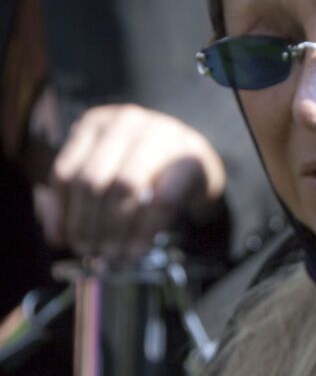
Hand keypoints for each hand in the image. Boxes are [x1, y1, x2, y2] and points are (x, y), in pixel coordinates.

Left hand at [33, 104, 227, 259]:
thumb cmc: (144, 172)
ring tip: (114, 253)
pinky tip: (139, 247)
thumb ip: (74, 201)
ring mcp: (162, 134)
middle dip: (89, 224)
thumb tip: (56, 234)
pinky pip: (162, 199)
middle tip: (91, 251)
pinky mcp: (191, 157)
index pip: (66, 173)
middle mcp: (127, 121)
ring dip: (116, 229)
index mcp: (97, 123)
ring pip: (125, 187)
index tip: (68, 240)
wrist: (199, 162)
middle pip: (93, 181)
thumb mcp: (104, 176)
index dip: (64, 213)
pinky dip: (146, 230)